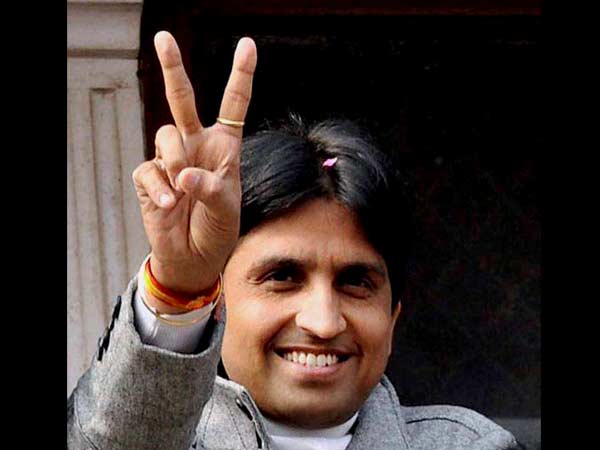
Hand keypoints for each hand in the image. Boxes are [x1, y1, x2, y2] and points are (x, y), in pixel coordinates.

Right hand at [132, 31, 256, 295]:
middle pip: (182, 100)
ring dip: (175, 161)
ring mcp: (171, 160)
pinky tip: (170, 206)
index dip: (240, 75)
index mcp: (224, 147)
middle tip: (163, 37)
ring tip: (184, 191)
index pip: (233, 105)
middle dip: (173, 68)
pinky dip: (161, 188)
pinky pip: (149, 170)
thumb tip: (182, 173)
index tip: (247, 45)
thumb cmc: (218, 228)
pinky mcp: (150, 178)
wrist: (194, 257)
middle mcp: (196, 145)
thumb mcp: (226, 207)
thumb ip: (209, 186)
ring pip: (165, 135)